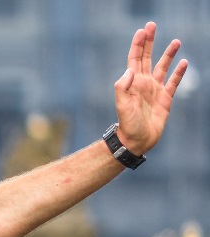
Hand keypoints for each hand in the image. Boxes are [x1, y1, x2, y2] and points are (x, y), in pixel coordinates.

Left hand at [114, 22, 187, 155]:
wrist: (136, 142)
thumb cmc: (127, 125)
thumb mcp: (123, 106)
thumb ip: (123, 88)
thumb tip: (129, 70)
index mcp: (133, 83)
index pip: (135, 59)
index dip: (138, 45)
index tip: (142, 30)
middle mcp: (144, 84)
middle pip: (147, 58)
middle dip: (149, 42)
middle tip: (152, 25)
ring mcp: (155, 90)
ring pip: (162, 67)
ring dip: (168, 54)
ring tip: (176, 41)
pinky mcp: (165, 99)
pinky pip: (173, 82)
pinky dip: (179, 72)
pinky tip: (183, 62)